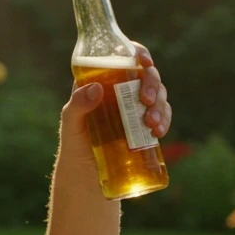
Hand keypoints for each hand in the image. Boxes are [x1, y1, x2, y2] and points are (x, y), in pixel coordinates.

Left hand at [60, 41, 171, 157]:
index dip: (138, 53)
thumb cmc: (74, 148)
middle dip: (152, 84)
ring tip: (152, 124)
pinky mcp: (145, 128)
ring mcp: (135, 110)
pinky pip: (161, 117)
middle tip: (146, 100)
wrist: (85, 180)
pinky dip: (164, 121)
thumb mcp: (70, 125)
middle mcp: (121, 92)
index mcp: (102, 82)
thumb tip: (96, 88)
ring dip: (160, 105)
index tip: (144, 61)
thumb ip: (76, 107)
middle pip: (145, 76)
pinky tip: (159, 132)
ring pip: (157, 96)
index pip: (123, 59)